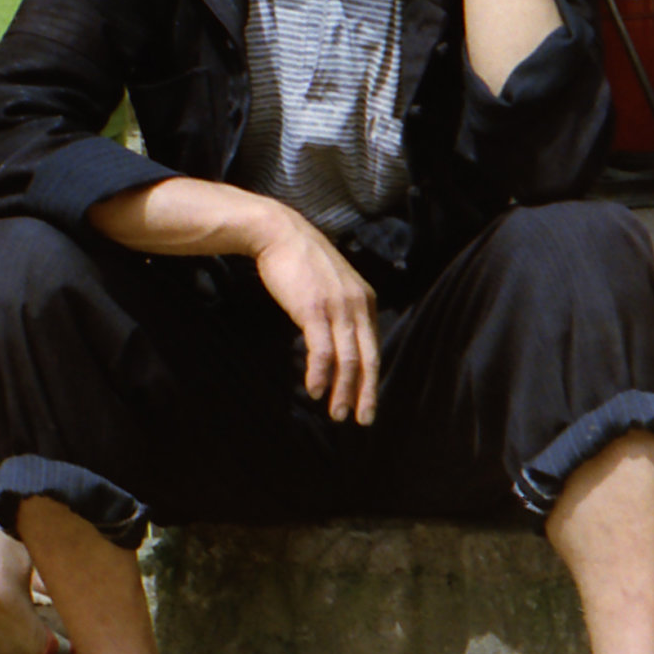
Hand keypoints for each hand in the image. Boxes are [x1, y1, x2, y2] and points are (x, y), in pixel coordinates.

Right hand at [251, 208, 380, 424]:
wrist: (279, 233)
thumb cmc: (301, 261)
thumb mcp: (333, 285)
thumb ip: (342, 310)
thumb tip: (341, 341)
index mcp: (365, 300)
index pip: (373, 347)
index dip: (371, 378)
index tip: (366, 401)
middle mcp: (358, 305)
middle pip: (368, 358)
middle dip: (366, 393)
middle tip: (363, 420)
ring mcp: (337, 307)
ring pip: (348, 359)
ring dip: (343, 390)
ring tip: (337, 414)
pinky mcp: (314, 309)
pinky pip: (322, 349)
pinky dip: (320, 373)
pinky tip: (314, 390)